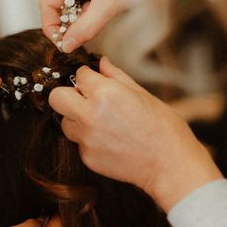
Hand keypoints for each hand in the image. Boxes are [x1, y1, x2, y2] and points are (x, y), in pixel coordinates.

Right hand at [40, 0, 126, 52]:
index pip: (47, 1)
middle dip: (64, 24)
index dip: (50, 25)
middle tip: (73, 41)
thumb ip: (85, 28)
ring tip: (89, 28)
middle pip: (55, 4)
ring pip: (67, 6)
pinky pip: (78, 4)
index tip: (60, 43)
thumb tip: (67, 45)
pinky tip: (96, 19)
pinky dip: (84, 16)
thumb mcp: (108, 7)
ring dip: (75, 21)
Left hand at [48, 57, 221, 211]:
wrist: (169, 164)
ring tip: (101, 121)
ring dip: (76, 118)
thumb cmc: (163, 127)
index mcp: (105, 94)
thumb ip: (115, 76)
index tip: (94, 80)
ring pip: (65, 121)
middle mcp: (90, 115)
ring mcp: (86, 138)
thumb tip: (101, 62)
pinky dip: (88, 139)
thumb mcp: (141, 93)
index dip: (87, 76)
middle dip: (68, 94)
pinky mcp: (87, 157)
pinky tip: (109, 139)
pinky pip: (78, 142)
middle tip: (85, 98)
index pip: (79, 75)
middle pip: (56, 97)